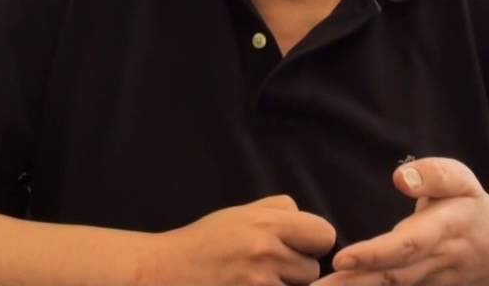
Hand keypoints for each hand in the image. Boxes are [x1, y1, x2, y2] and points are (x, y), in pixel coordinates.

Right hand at [146, 194, 336, 285]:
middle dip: (296, 270)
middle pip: (313, 268)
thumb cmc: (204, 243)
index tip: (296, 247)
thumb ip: (277, 210)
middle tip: (267, 268)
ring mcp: (257, 282)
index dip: (312, 242)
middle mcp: (264, 251)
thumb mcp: (239, 214)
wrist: (164, 272)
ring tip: (253, 280)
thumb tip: (305, 216)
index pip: (324, 234)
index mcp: (265, 223)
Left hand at [313, 157, 488, 285]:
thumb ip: (434, 174)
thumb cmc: (473, 207)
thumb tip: (400, 177)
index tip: (342, 259)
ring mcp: (429, 281)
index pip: (407, 244)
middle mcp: (434, 261)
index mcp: (443, 229)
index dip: (376, 254)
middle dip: (351, 285)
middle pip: (391, 276)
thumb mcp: (464, 181)